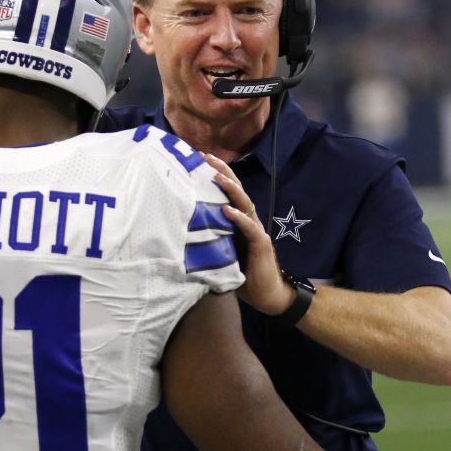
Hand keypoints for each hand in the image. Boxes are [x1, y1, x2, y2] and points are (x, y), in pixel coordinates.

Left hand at [205, 153, 294, 315]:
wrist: (267, 294)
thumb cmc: (243, 275)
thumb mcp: (221, 252)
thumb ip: (210, 238)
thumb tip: (183, 230)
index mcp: (239, 221)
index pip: (227, 192)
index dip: (215, 175)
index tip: (198, 160)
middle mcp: (248, 221)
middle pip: (236, 189)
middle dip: (221, 171)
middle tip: (205, 156)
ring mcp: (256, 231)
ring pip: (244, 203)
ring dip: (230, 188)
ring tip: (216, 176)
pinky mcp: (260, 244)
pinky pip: (249, 227)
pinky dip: (238, 217)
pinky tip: (226, 209)